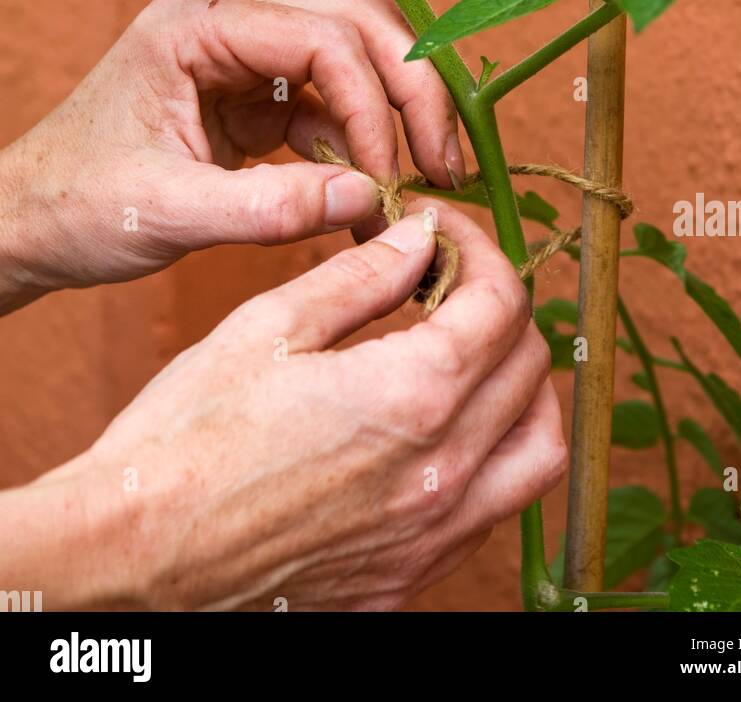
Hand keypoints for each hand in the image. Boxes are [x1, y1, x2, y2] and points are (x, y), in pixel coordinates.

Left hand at [0, 0, 464, 310]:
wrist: (28, 224)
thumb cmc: (74, 207)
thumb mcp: (164, 213)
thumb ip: (267, 210)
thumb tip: (369, 203)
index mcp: (200, 24)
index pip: (324, 35)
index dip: (375, 104)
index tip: (393, 179)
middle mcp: (232, 23)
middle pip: (358, 27)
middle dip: (411, 92)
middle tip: (446, 163)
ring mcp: (248, 58)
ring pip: (357, 61)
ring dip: (397, 118)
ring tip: (426, 182)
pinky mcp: (257, 98)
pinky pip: (334, 107)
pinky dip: (364, 148)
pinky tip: (375, 197)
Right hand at [12, 202, 564, 610]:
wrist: (133, 555)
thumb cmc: (186, 437)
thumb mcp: (269, 327)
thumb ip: (361, 277)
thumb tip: (419, 240)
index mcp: (413, 395)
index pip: (501, 302)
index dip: (477, 248)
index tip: (438, 231)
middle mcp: (443, 472)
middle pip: (530, 366)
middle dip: (499, 304)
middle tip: (447, 279)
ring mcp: (431, 536)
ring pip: (537, 449)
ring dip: (522, 387)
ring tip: (472, 355)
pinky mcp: (408, 580)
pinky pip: (494, 512)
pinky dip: (493, 457)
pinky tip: (442, 433)